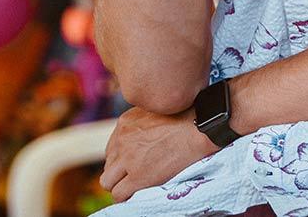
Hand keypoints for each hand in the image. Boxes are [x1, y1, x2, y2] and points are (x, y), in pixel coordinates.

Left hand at [99, 105, 218, 202]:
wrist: (199, 127)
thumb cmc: (186, 116)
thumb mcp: (156, 110)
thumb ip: (142, 123)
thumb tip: (143, 135)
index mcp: (125, 123)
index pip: (112, 148)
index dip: (121, 158)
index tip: (132, 163)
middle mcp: (122, 139)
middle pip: (108, 164)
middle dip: (119, 172)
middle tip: (134, 176)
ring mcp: (128, 159)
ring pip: (108, 182)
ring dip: (119, 185)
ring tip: (134, 186)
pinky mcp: (138, 176)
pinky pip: (119, 194)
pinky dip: (126, 196)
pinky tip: (138, 193)